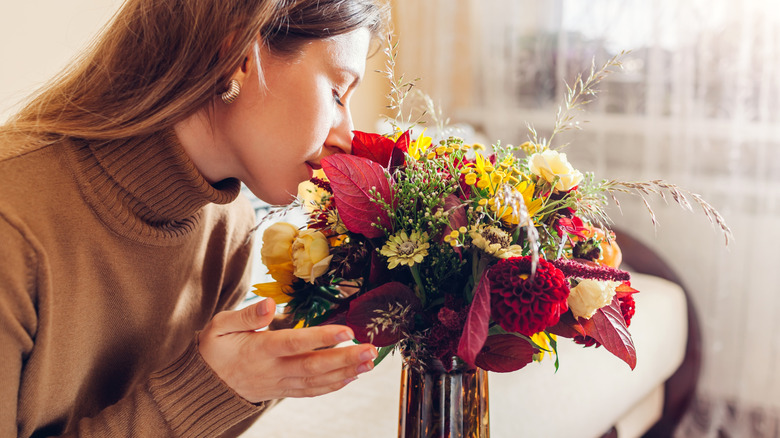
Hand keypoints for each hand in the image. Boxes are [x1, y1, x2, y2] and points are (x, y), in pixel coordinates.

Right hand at [198, 298, 376, 402]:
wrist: (205, 385)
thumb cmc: (214, 349)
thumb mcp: (219, 326)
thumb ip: (245, 315)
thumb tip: (269, 304)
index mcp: (258, 350)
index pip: (294, 344)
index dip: (321, 338)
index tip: (346, 331)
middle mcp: (272, 370)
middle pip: (312, 366)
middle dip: (344, 359)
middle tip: (370, 350)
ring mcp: (279, 384)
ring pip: (316, 381)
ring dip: (345, 372)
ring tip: (369, 362)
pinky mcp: (283, 391)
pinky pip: (311, 391)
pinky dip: (333, 386)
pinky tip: (352, 376)